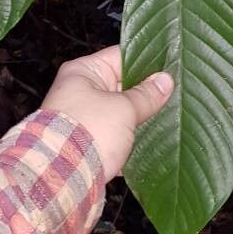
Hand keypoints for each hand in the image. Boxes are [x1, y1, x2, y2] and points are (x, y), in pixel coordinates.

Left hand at [41, 45, 173, 179]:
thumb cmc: (89, 132)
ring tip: (164, 121)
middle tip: (171, 98)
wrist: (61, 177)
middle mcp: (78, 90)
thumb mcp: (124, 108)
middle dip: (144, 94)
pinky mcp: (84, 143)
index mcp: (83, 71)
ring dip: (137, 119)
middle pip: (120, 84)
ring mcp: (80, 117)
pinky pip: (112, 135)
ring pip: (118, 112)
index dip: (147, 63)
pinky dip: (127, 139)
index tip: (169, 71)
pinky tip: (148, 145)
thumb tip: (165, 80)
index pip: (121, 56)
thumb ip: (146, 95)